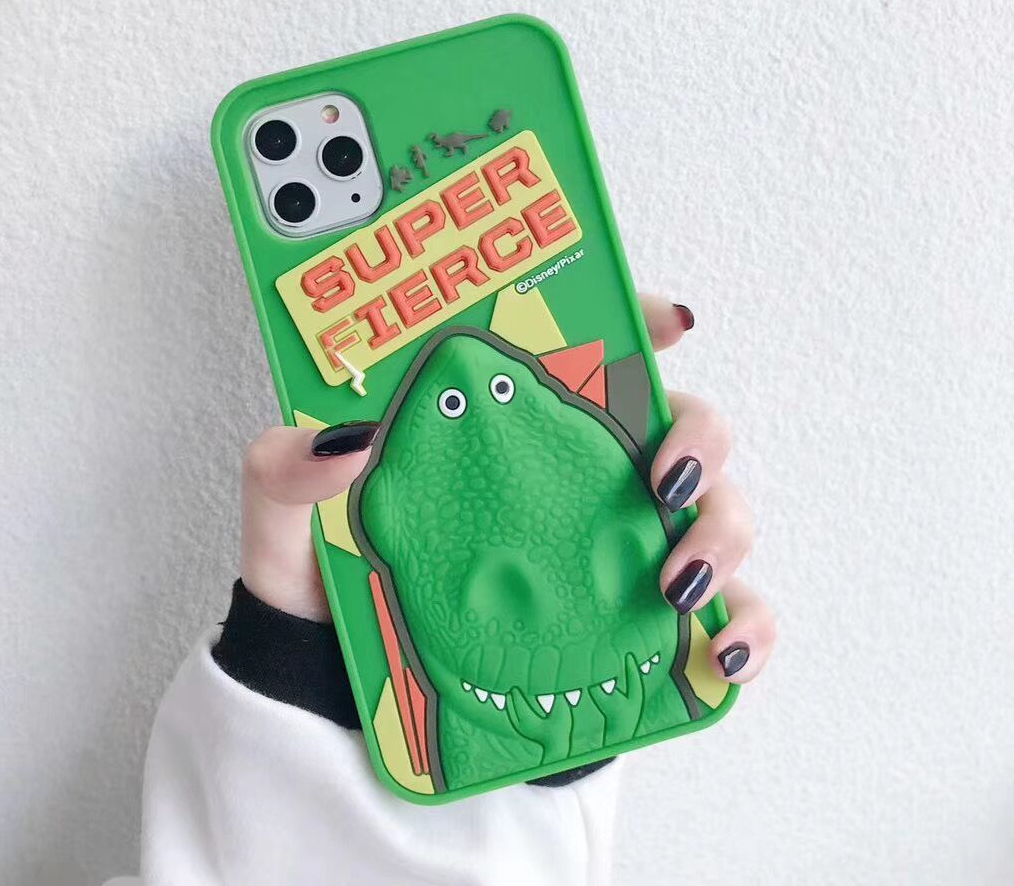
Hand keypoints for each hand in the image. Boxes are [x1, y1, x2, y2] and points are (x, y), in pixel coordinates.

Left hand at [239, 294, 774, 683]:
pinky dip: (745, 626)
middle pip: (679, 423)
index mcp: (509, 431)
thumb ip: (285, 473)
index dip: (639, 321)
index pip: (591, 352)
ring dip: (724, 532)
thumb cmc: (335, 598)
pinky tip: (721, 651)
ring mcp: (614, 552)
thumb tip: (343, 439)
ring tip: (679, 580)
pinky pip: (724, 615)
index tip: (668, 322)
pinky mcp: (637, 630)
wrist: (349, 710)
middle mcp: (577, 479)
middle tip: (665, 474)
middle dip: (700, 436)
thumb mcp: (288, 528)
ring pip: (717, 509)